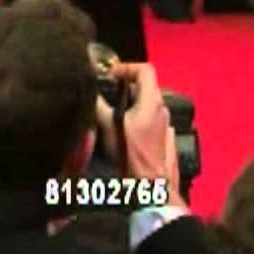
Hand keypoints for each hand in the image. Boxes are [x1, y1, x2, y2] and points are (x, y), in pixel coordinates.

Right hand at [108, 63, 185, 207]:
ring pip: (147, 104)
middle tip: (106, 93)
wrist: (149, 185)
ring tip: (110, 112)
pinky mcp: (163, 137)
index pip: (146, 69)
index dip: (127, 67)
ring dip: (129, 103)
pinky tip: (122, 130)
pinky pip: (150, 119)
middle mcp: (163, 109)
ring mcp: (165, 124)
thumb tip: (89, 91)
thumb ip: (99, 106)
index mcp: (153, 101)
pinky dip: (136, 117)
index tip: (110, 75)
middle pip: (146, 86)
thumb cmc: (131, 154)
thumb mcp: (109, 127)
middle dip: (124, 86)